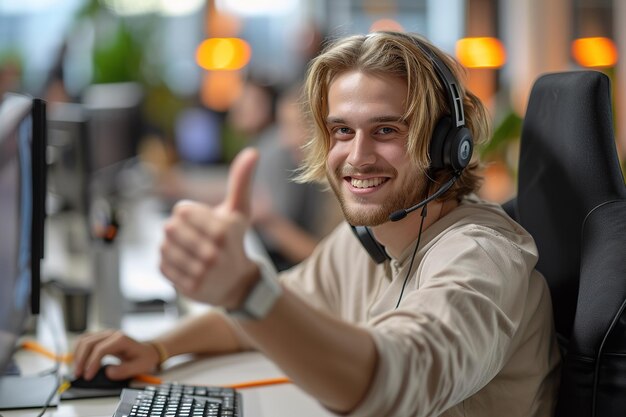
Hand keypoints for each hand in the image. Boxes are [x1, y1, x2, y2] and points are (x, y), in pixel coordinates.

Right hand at [73, 330, 159, 380]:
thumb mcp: (139, 367)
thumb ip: (124, 371)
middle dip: (81, 360)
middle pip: (89, 343)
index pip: (101, 349)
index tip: (88, 376)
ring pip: (84, 340)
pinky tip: (78, 361)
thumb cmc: (143, 358)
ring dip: (77, 355)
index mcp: (121, 339)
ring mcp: (105, 334)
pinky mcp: (100, 337)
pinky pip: (84, 340)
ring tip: (77, 370)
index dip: (92, 363)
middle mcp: (111, 334)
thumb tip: (108, 372)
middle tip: (79, 375)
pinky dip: (78, 350)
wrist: (146, 351)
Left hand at [159, 148, 259, 308]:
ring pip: (164, 247)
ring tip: (188, 250)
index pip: (181, 210)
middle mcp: (212, 254)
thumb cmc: (235, 242)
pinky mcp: (189, 289)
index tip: (199, 220)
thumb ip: (241, 181)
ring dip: (172, 246)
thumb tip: (253, 152)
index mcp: (223, 231)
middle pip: (170, 228)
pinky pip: (162, 266)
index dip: (187, 213)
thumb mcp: (240, 211)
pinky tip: (185, 264)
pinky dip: (169, 263)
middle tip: (191, 236)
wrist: (237, 284)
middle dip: (178, 229)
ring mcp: (200, 273)